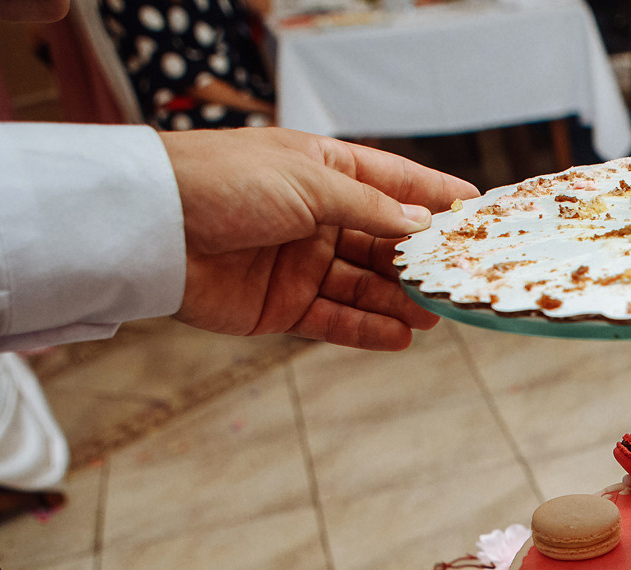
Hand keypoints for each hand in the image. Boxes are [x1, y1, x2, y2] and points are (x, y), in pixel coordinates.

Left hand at [160, 129, 477, 351]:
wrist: (152, 227)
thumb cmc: (225, 183)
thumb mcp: (308, 183)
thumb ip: (369, 207)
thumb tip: (421, 222)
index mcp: (321, 171)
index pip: (390, 183)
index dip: (432, 196)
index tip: (478, 209)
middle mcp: (315, 217)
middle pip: (383, 242)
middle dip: (420, 261)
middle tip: (459, 279)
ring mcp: (300, 264)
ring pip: (364, 286)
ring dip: (399, 301)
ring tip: (435, 316)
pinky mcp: (281, 306)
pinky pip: (335, 321)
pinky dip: (367, 330)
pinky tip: (401, 337)